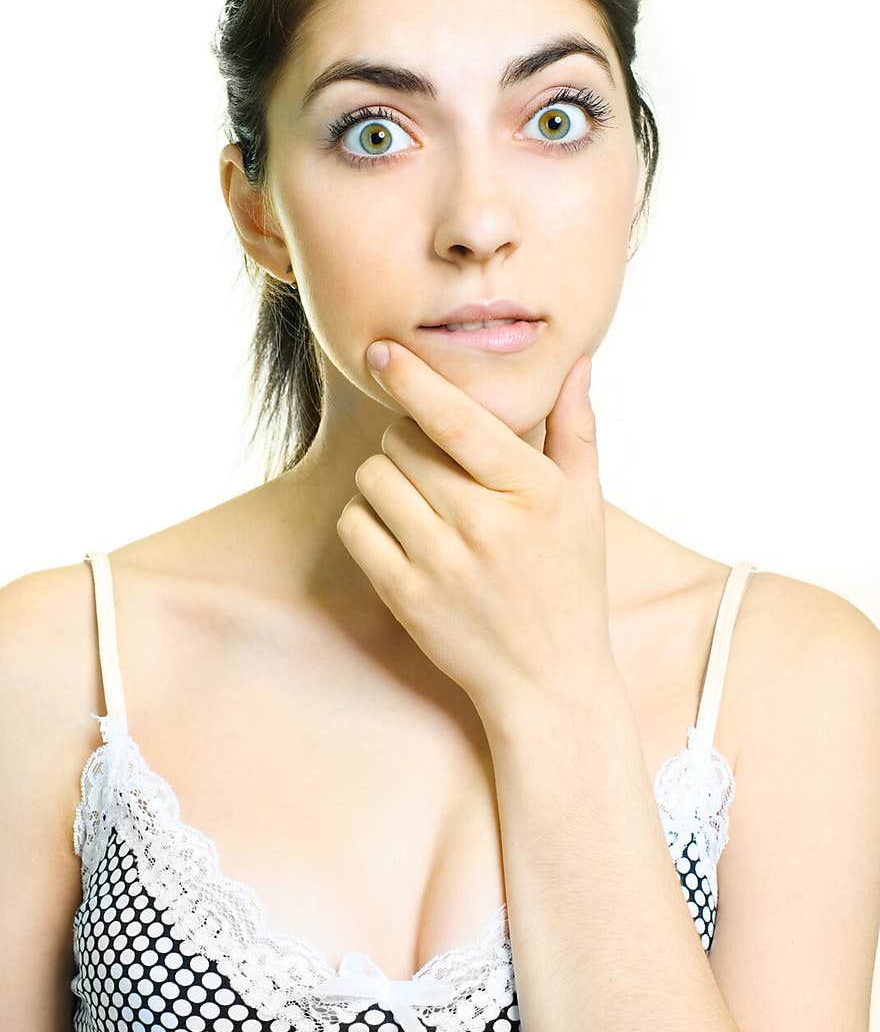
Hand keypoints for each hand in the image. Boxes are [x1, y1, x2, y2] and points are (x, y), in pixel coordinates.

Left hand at [336, 340, 614, 724]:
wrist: (548, 680)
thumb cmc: (570, 582)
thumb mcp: (585, 503)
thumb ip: (576, 428)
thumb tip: (576, 362)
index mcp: (532, 491)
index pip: (457, 420)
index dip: (414, 379)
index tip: (384, 351)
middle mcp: (484, 524)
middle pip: (403, 441)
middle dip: (408, 438)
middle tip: (433, 460)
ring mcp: (441, 563)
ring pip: (373, 477)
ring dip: (386, 476)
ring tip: (418, 496)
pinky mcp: (405, 597)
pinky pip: (355, 525)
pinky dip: (366, 517)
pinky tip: (398, 528)